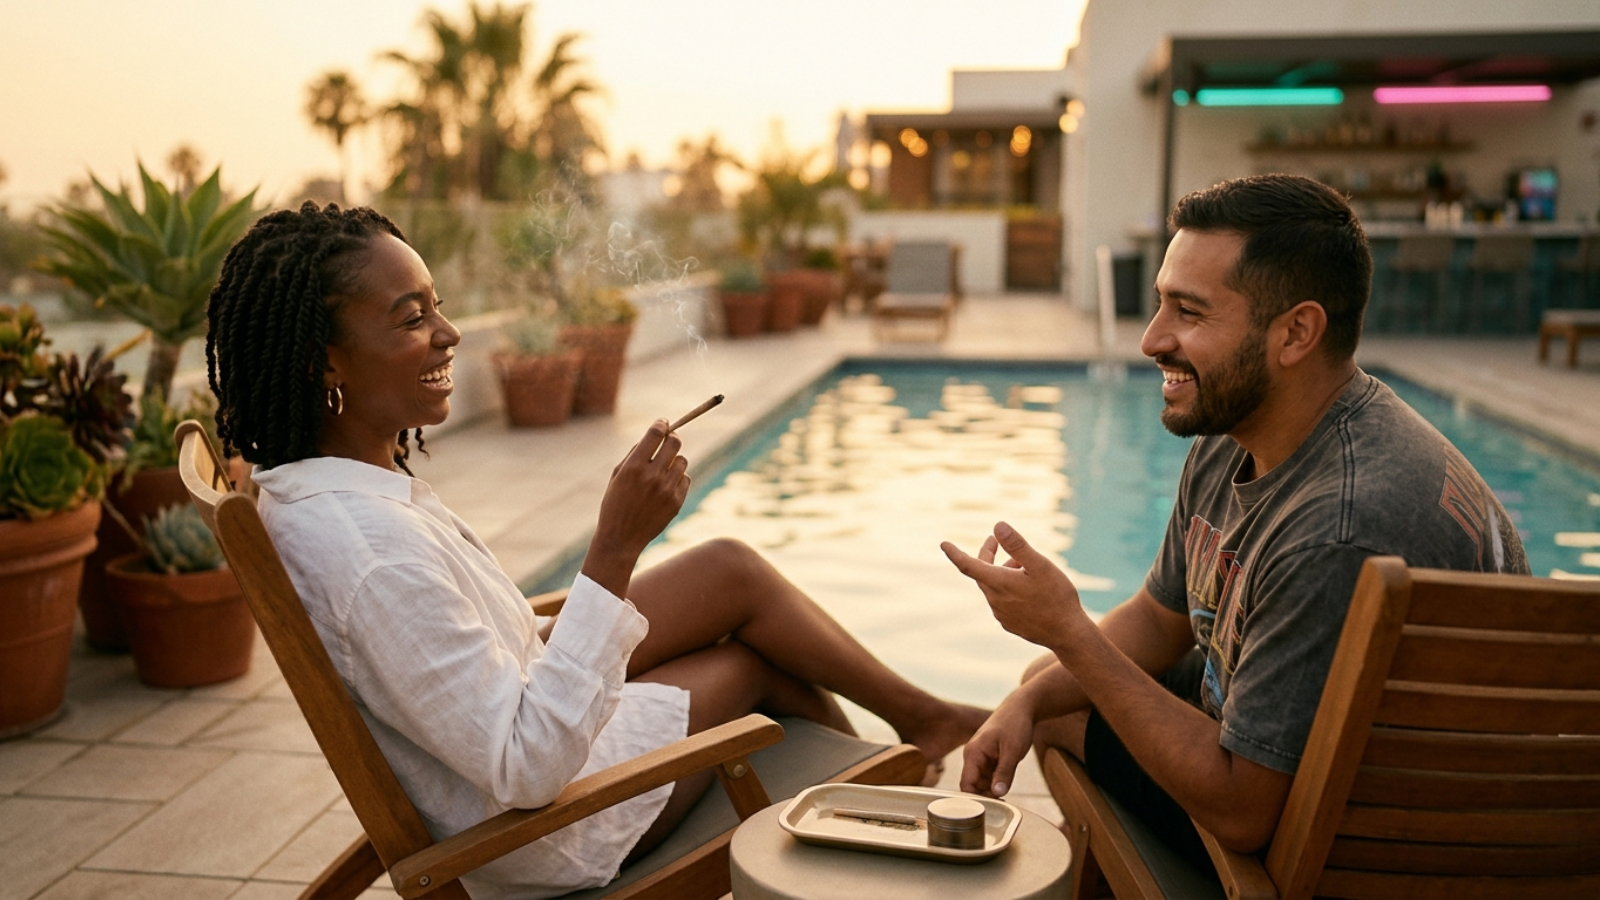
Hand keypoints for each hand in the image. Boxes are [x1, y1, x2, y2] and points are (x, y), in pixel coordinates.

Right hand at [584, 420, 689, 594]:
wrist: (620, 539)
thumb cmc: (616, 503)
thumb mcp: (618, 475)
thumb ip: (636, 453)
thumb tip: (657, 433)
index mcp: (633, 467)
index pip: (655, 434)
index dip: (661, 424)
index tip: (664, 423)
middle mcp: (651, 476)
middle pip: (675, 443)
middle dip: (672, 438)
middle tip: (669, 440)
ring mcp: (666, 490)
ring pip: (682, 461)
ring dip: (674, 460)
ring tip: (663, 470)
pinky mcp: (676, 502)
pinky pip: (685, 479)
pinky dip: (677, 479)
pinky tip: (665, 487)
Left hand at [941, 521, 1086, 648]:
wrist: (1068, 634)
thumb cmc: (1056, 597)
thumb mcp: (1040, 565)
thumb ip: (1017, 545)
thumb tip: (997, 526)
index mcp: (999, 584)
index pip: (968, 565)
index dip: (954, 553)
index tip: (943, 544)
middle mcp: (995, 600)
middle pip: (982, 572)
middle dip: (989, 555)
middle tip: (999, 541)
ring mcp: (1001, 614)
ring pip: (994, 586)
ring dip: (1003, 572)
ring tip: (1026, 567)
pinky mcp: (1009, 624)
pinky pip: (1002, 601)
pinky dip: (1009, 588)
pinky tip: (1029, 589)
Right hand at [960, 697, 1034, 797]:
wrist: (1021, 708)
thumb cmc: (1015, 725)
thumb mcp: (1012, 751)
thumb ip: (1004, 773)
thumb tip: (997, 794)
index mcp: (973, 754)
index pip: (966, 785)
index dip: (976, 799)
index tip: (991, 809)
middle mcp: (973, 756)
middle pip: (973, 786)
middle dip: (985, 796)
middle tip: (1002, 805)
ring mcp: (981, 757)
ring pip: (981, 782)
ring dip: (992, 791)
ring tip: (1006, 798)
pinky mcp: (989, 758)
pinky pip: (989, 776)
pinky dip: (996, 783)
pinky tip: (1006, 787)